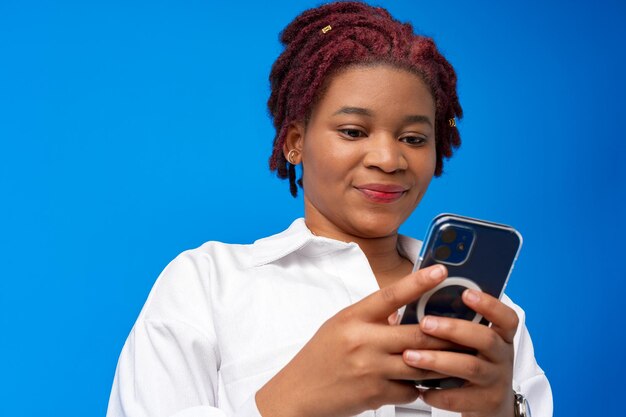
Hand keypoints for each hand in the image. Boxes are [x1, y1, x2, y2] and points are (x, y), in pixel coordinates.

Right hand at [256, 264, 455, 416]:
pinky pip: (410, 390)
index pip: (390, 295)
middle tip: (466, 328)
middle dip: (446, 334)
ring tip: (455, 357)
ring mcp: (370, 370)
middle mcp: (362, 341)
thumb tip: (400, 314)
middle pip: (417, 335)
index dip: (418, 282)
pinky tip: (421, 383)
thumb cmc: (319, 357)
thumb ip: (370, 318)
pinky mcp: (376, 395)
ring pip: (421, 364)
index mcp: (352, 318)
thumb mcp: (340, 326)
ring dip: (440, 362)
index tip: (441, 272)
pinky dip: (419, 386)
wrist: (298, 393)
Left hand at [403, 288, 518, 416]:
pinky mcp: (487, 403)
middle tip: (425, 323)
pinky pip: (461, 398)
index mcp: (501, 336)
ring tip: (410, 356)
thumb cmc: (472, 362)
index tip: (466, 293)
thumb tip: (409, 309)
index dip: (489, 304)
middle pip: (485, 339)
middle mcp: (503, 356)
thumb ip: (451, 326)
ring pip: (470, 367)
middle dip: (453, 329)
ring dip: (438, 360)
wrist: (491, 405)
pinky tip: (420, 388)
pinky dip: (438, 393)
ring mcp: (497, 380)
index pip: (506, 318)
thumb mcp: (470, 343)